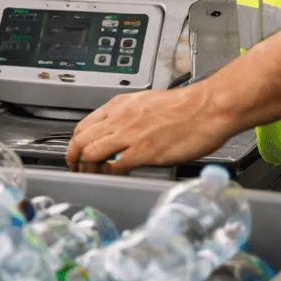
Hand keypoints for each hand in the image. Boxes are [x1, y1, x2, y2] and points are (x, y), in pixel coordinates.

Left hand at [66, 85, 237, 174]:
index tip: (76, 153)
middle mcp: (119, 118)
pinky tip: (110, 178)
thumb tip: (118, 129)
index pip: (83, 126)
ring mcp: (130, 135)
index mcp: (119, 106)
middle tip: (76, 169)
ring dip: (86, 169)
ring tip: (89, 177)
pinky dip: (107, 174)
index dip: (76, 143)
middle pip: (81, 140)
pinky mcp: (144, 151)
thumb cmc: (184, 107)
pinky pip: (114, 165)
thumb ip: (127, 115)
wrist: (207, 108)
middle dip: (73, 158)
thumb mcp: (145, 102)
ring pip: (91, 153)